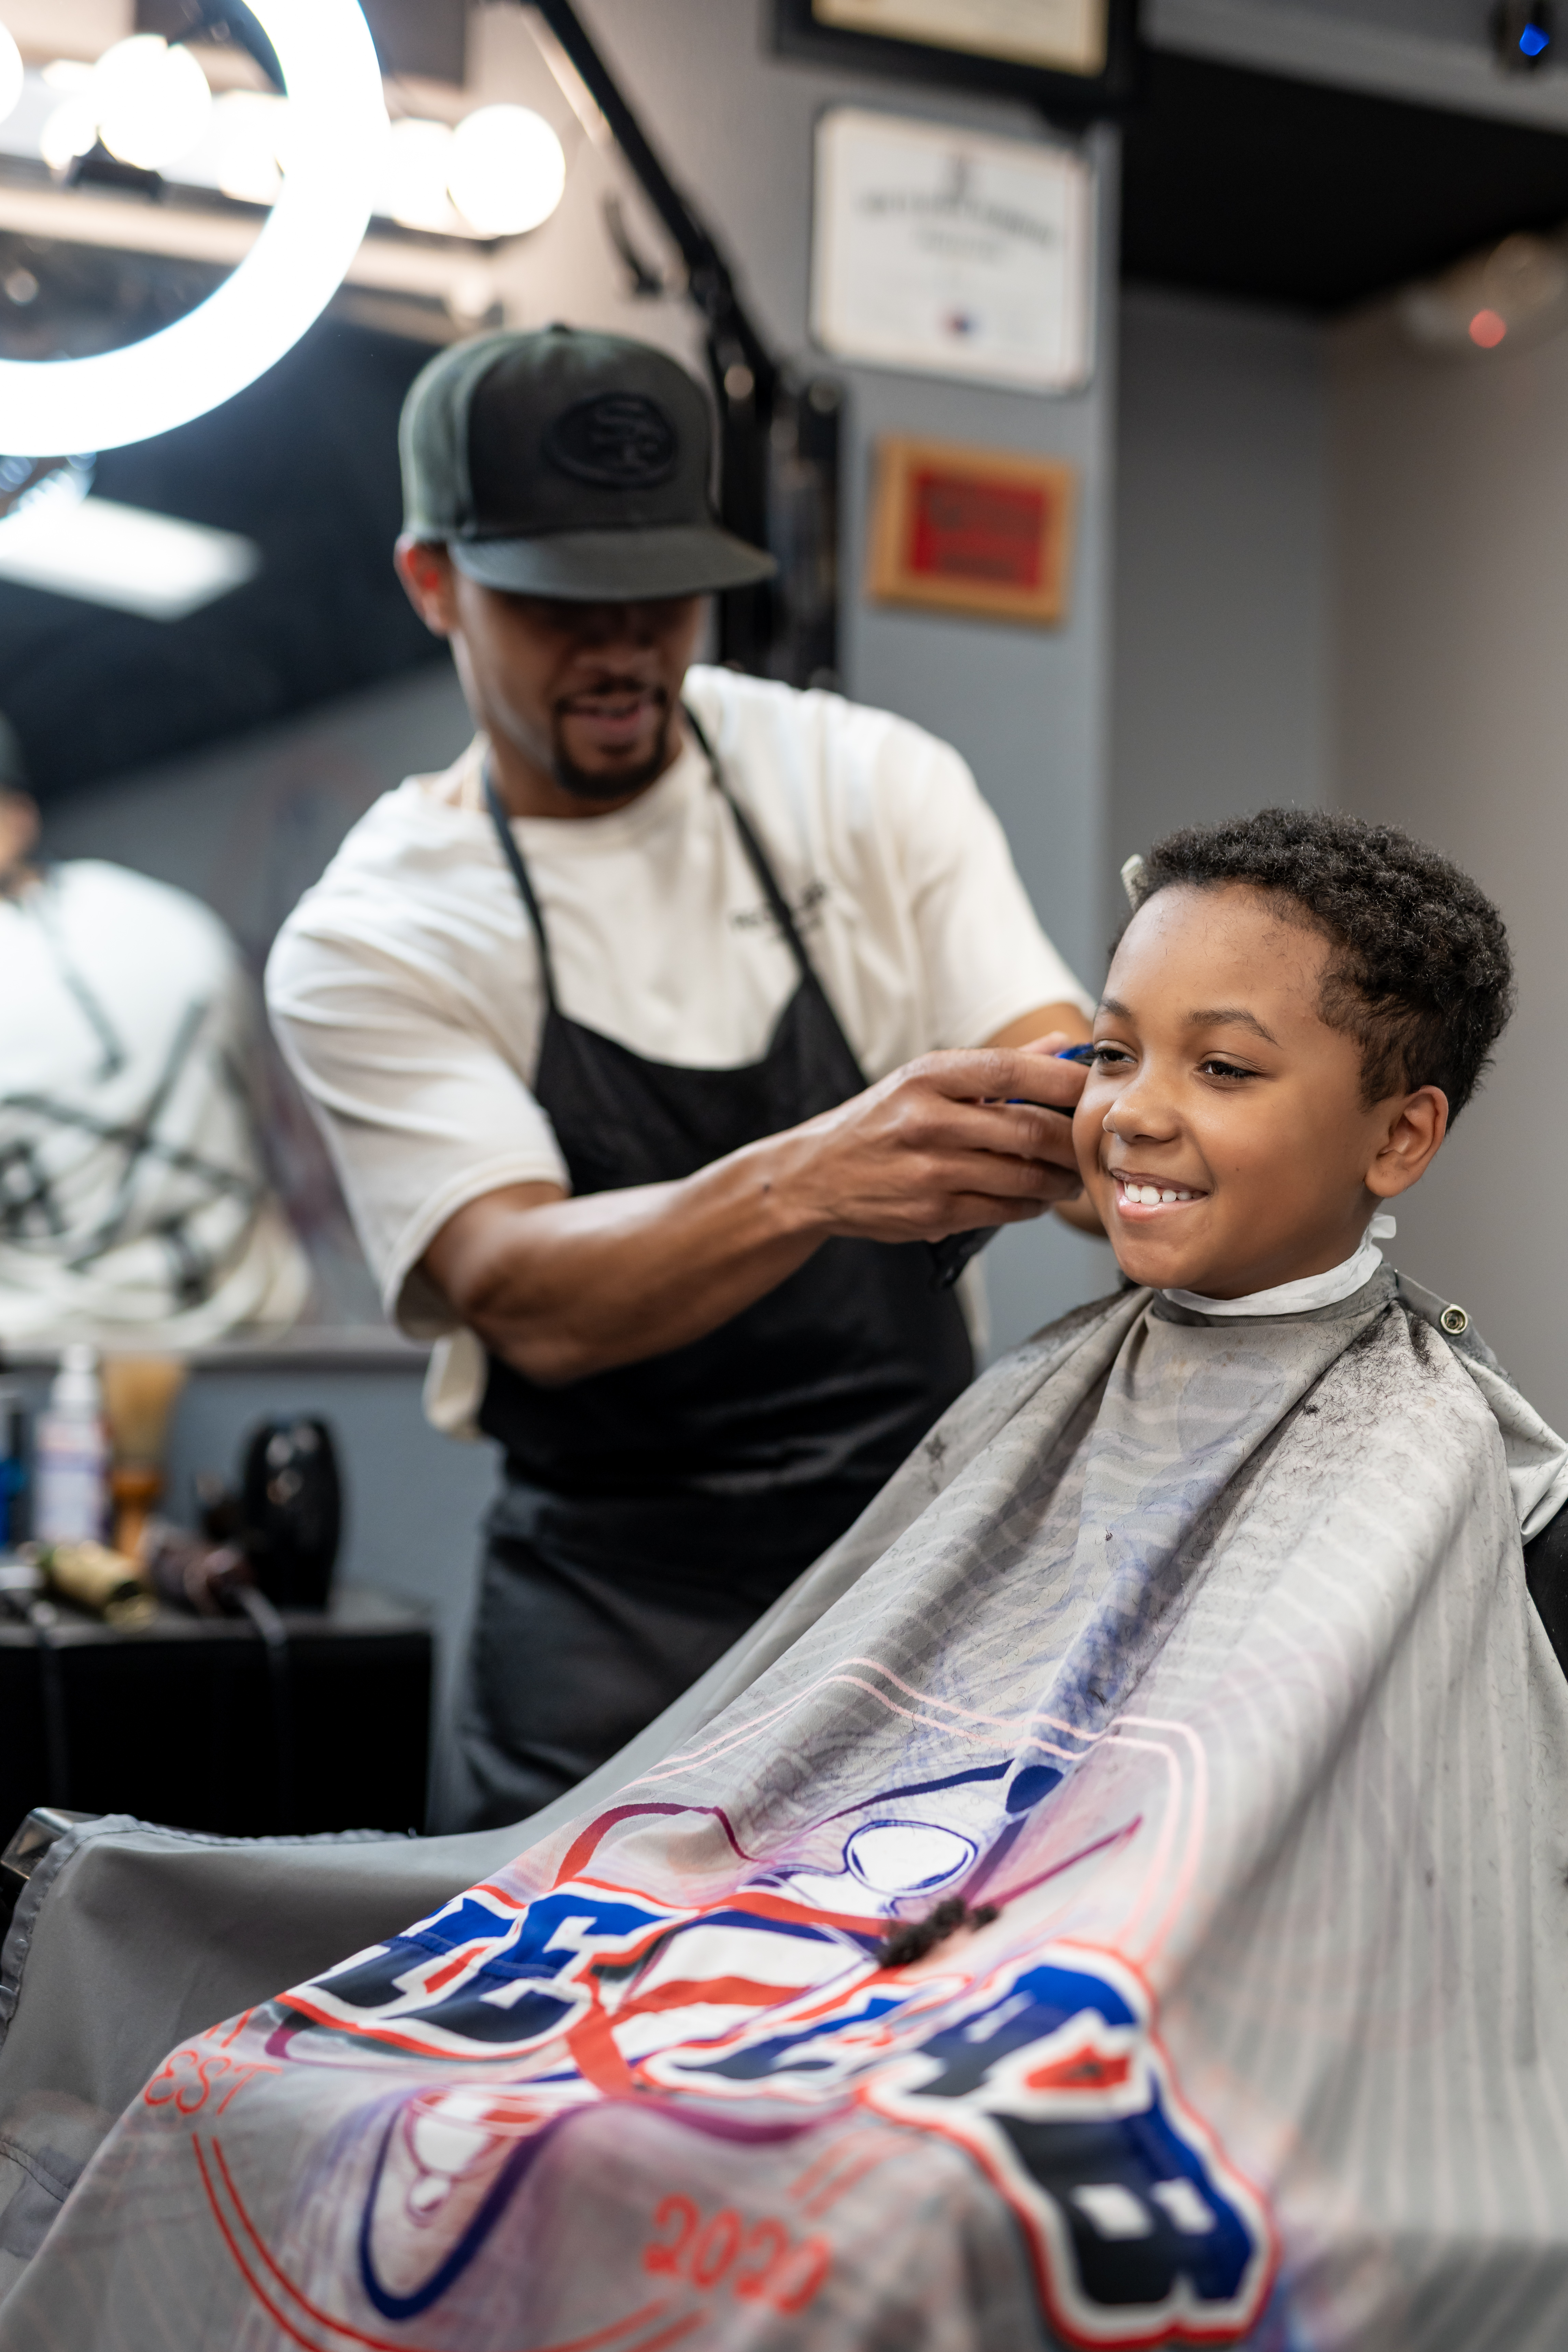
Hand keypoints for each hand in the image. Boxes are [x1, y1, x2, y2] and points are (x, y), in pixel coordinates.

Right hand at [769, 1034, 1088, 1244]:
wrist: (816, 1175)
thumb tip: (1063, 1047)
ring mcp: (929, 1172)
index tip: (1094, 1088)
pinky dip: (1032, 1205)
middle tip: (1089, 1143)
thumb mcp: (924, 1079)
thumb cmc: (881, 1121)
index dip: (1063, 1080)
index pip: (1011, 1071)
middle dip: (1071, 1140)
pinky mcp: (931, 1215)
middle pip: (1027, 1130)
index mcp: (926, 1077)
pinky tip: (1037, 1196)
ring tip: (1071, 1174)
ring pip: (1022, 1176)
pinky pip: (1003, 1210)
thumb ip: (997, 1066)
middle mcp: (927, 1122)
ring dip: (1059, 1178)